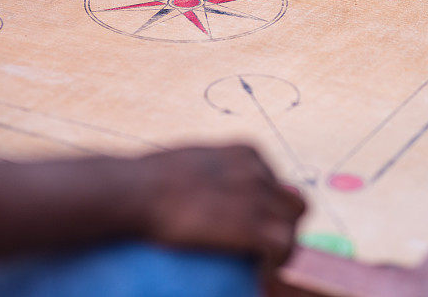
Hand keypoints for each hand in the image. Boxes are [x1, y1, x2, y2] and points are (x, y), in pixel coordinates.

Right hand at [137, 145, 305, 269]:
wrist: (133, 192)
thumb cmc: (145, 181)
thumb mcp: (189, 164)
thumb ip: (212, 176)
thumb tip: (214, 199)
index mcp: (246, 154)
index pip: (277, 185)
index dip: (270, 210)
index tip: (255, 228)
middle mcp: (258, 171)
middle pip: (293, 205)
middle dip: (282, 228)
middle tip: (260, 251)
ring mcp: (257, 197)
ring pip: (292, 228)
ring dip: (280, 251)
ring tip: (259, 267)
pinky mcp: (252, 225)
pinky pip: (281, 248)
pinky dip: (272, 264)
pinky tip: (256, 275)